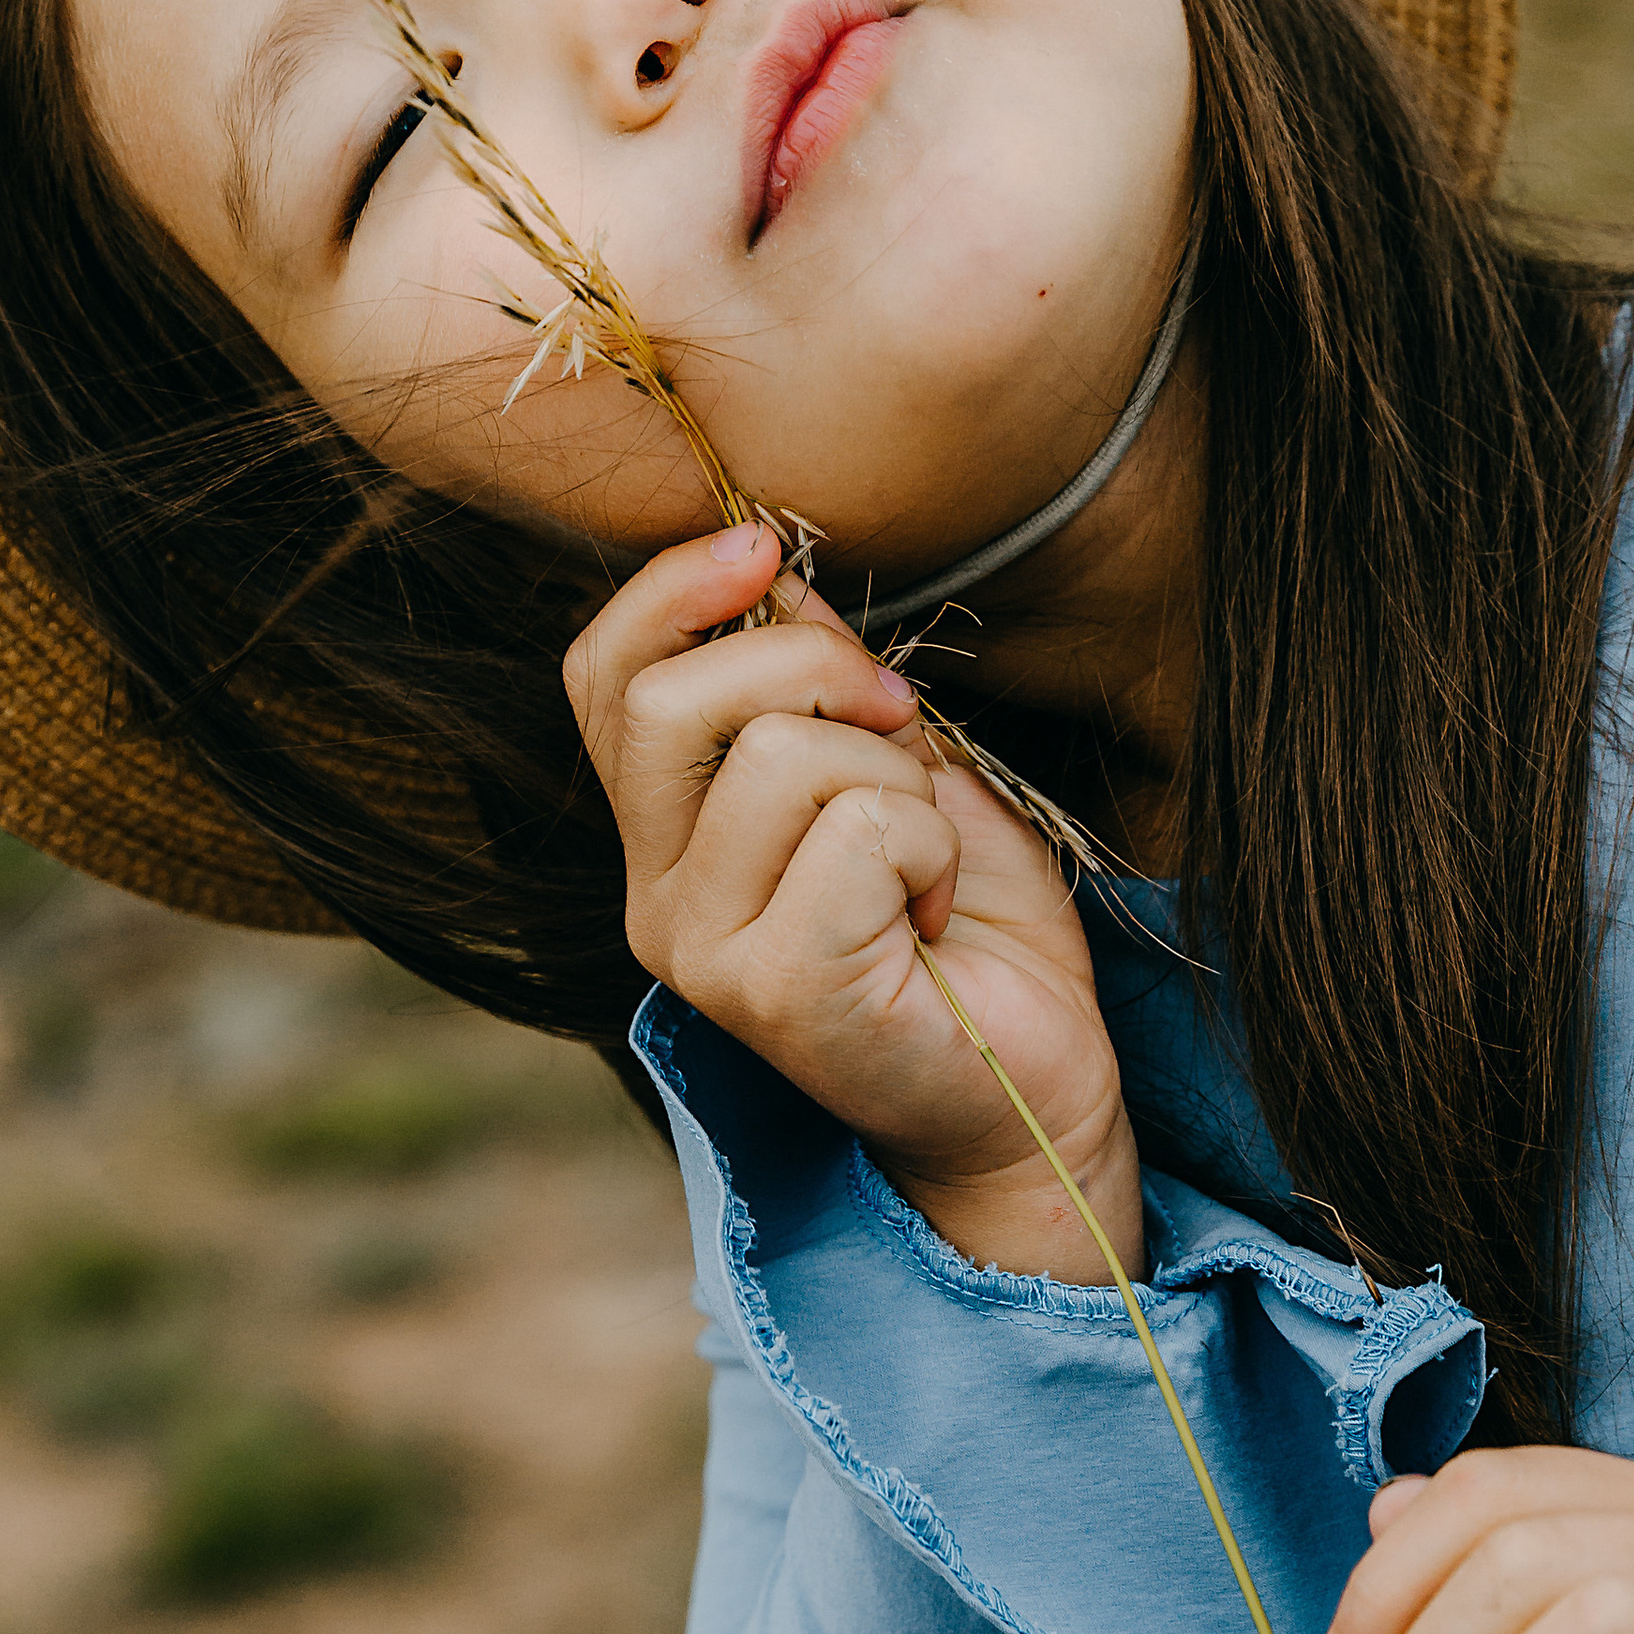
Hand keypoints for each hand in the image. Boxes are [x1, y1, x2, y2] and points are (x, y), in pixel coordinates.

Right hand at [566, 521, 1141, 1281]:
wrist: (1032, 1087)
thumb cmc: (965, 928)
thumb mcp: (890, 766)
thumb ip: (816, 683)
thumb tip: (765, 563)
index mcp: (663, 841)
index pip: (601, 680)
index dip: (672, 590)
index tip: (763, 547)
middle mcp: (652, 901)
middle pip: (668, 700)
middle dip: (809, 665)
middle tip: (900, 721)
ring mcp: (703, 953)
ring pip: (780, 754)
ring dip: (896, 776)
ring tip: (925, 856)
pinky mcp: (776, 990)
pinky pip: (858, 829)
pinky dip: (930, 844)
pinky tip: (934, 912)